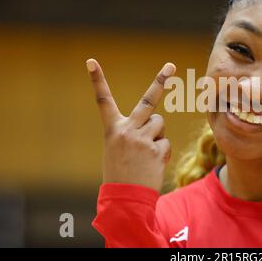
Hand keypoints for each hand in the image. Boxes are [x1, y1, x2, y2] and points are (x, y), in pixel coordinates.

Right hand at [86, 58, 175, 191]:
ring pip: (159, 123)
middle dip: (160, 81)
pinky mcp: (156, 149)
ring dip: (157, 135)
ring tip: (146, 153)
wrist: (125, 199)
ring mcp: (142, 139)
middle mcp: (126, 130)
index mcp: (112, 129)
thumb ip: (132, 132)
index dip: (97, 80)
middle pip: (148, 100)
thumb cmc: (120, 172)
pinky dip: (162, 152)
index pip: (103, 100)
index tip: (91, 61)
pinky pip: (166, 142)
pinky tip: (152, 164)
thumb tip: (157, 122)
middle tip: (171, 65)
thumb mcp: (117, 149)